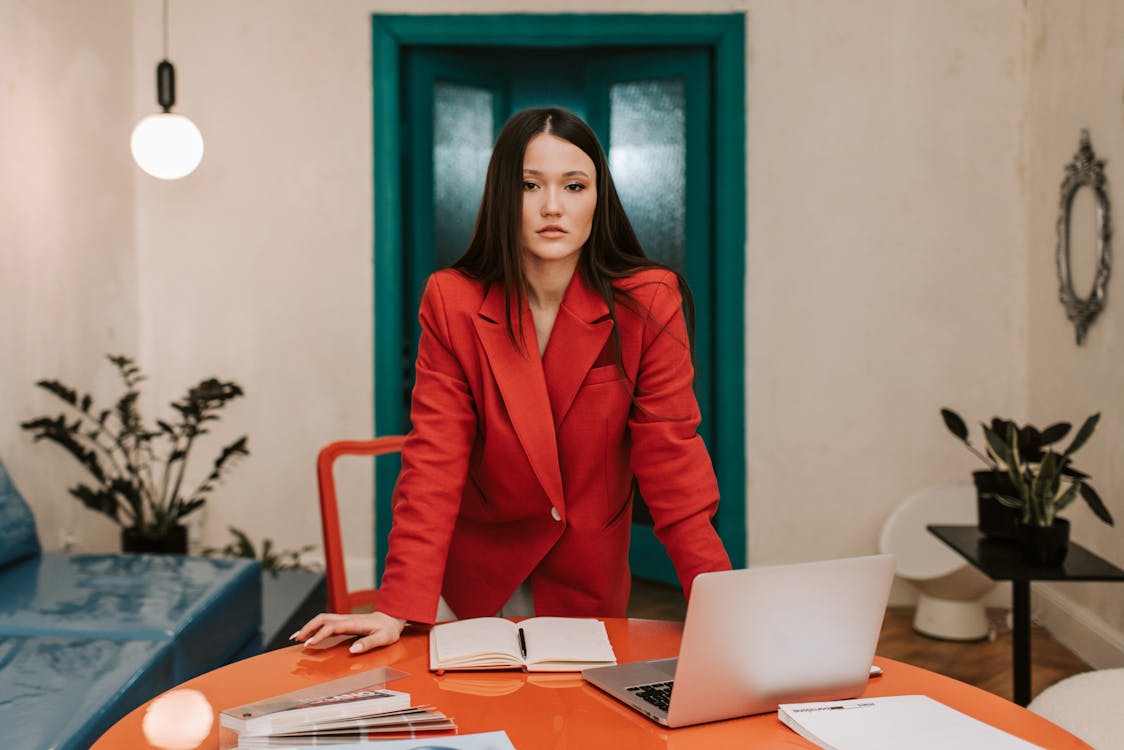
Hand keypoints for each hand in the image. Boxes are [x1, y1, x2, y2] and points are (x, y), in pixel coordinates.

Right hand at [291, 611, 406, 653]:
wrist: (392, 618)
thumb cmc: (388, 630)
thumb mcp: (383, 638)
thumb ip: (368, 643)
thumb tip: (353, 650)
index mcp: (354, 623)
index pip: (332, 627)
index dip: (320, 635)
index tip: (310, 644)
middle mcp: (347, 619)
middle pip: (323, 619)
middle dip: (308, 628)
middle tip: (297, 640)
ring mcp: (344, 619)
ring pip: (322, 619)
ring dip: (308, 626)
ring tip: (296, 638)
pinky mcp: (343, 622)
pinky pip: (325, 622)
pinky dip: (313, 627)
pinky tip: (307, 635)